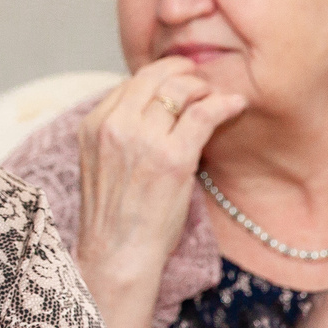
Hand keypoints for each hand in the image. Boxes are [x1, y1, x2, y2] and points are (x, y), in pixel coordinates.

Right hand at [71, 60, 246, 327]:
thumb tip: (155, 109)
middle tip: (201, 77)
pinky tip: (235, 105)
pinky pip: (204, 113)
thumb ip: (120, 133)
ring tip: (217, 94)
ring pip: (180, 90)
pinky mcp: (173, 157)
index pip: (129, 83)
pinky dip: (224, 103)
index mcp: (92, 126)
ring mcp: (143, 140)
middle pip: (153, 77)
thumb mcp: (103, 165)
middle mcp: (114, 126)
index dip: (157, 77)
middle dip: (181, 71)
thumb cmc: (115, 219)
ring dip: (203, 87)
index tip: (176, 80)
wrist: (118, 256)